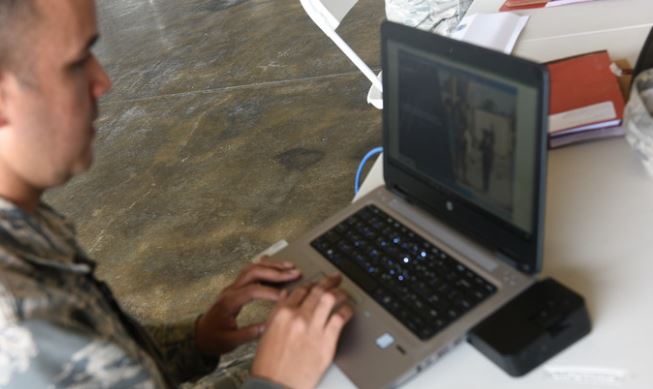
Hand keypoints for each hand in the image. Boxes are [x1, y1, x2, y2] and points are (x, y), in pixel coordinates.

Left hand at [195, 259, 301, 354]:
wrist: (200, 336)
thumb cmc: (214, 338)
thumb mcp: (229, 341)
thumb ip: (248, 334)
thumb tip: (269, 326)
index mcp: (229, 301)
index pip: (252, 290)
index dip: (270, 291)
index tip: (286, 296)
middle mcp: (231, 289)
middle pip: (254, 272)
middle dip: (276, 272)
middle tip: (295, 273)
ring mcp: (234, 286)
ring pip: (253, 268)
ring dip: (272, 266)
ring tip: (290, 267)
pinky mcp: (237, 287)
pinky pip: (251, 271)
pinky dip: (264, 265)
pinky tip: (275, 263)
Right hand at [251, 274, 353, 388]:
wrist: (275, 385)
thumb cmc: (269, 364)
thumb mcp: (267, 333)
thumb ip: (278, 313)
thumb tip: (287, 298)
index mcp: (281, 314)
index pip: (300, 291)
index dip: (310, 285)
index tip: (316, 285)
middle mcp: (297, 317)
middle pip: (317, 291)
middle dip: (328, 281)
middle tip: (335, 279)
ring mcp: (313, 328)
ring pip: (330, 299)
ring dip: (339, 292)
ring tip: (344, 292)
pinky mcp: (326, 341)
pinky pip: (340, 318)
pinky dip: (346, 310)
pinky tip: (348, 310)